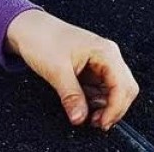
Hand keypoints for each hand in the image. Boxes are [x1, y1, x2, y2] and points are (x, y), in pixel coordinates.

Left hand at [5, 10, 138, 130]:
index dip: (115, 109)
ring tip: (87, 116)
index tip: (102, 124)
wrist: (28, 28)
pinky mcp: (91, 68)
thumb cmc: (42, 39)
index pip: (123, 86)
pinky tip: (82, 105)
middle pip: (125, 89)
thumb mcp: (56, 70)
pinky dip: (95, 101)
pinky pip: (101, 89)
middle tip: (95, 123)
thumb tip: (80, 118)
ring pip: (115, 91)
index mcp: (105, 52)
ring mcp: (100, 62)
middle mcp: (107, 56)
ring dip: (104, 106)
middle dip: (113, 109)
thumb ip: (71, 96)